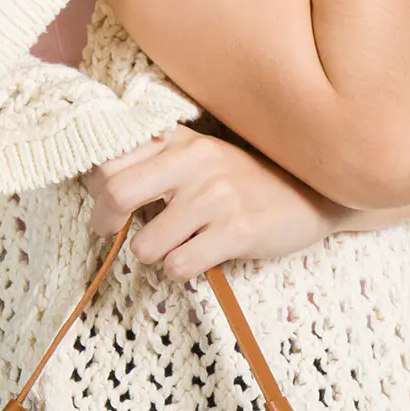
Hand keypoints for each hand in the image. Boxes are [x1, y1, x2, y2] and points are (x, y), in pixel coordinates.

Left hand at [82, 122, 337, 280]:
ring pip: (146, 244)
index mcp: (181, 139)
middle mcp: (195, 161)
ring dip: (152, 255)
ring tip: (173, 247)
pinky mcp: (237, 229)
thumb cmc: (245, 181)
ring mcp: (216, 195)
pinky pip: (179, 265)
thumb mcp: (201, 155)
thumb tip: (97, 182)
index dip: (96, 187)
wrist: (313, 195)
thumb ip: (155, 158)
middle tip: (112, 231)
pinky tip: (198, 259)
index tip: (107, 203)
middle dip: (104, 221)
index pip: (110, 159)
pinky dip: (180, 271)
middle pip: (115, 192)